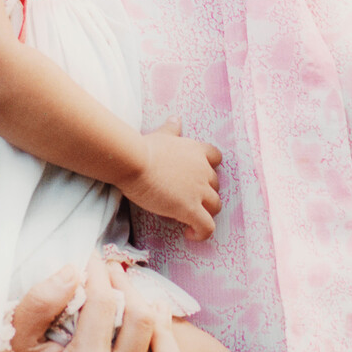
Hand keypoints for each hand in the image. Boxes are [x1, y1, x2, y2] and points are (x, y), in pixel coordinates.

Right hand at [10, 254, 207, 351]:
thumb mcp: (12, 337)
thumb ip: (41, 301)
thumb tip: (73, 270)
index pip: (104, 304)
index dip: (97, 274)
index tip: (91, 261)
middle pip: (144, 324)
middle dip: (131, 289)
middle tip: (116, 275)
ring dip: (167, 332)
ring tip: (152, 309)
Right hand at [125, 120, 221, 239]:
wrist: (135, 162)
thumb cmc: (144, 148)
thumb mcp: (161, 135)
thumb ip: (171, 129)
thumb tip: (176, 118)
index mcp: (197, 151)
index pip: (216, 158)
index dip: (209, 169)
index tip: (195, 177)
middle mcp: (203, 171)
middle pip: (215, 185)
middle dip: (204, 193)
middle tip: (185, 199)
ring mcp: (199, 191)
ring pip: (215, 206)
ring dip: (205, 213)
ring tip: (188, 218)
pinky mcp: (191, 209)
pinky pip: (207, 227)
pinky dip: (202, 232)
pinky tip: (189, 233)